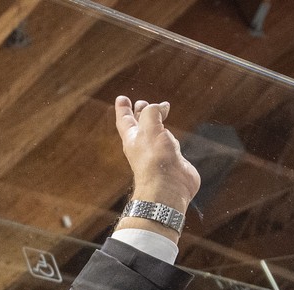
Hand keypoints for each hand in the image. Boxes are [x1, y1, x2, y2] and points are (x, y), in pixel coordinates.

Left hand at [113, 96, 200, 221]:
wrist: (168, 187)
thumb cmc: (155, 160)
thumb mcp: (149, 129)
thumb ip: (152, 113)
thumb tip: (160, 106)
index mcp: (132, 138)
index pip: (125, 120)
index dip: (123, 108)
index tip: (121, 98)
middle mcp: (143, 145)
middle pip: (139, 125)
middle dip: (140, 113)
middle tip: (141, 103)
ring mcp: (158, 153)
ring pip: (155, 134)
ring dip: (156, 123)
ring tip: (160, 113)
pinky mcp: (172, 160)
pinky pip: (169, 144)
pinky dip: (170, 136)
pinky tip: (171, 136)